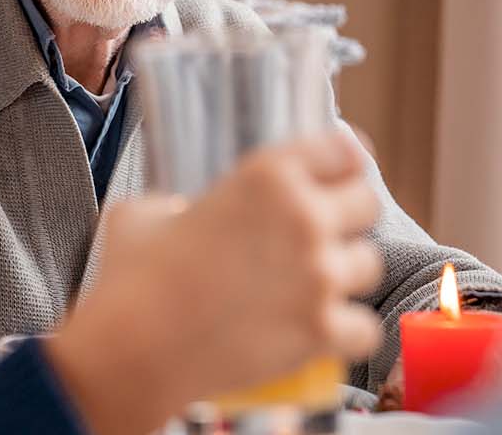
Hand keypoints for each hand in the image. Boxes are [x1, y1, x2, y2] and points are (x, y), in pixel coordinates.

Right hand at [46, 131, 384, 434]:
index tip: (337, 178)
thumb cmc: (132, 279)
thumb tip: (184, 213)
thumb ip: (182, 202)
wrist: (133, 350)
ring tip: (310, 289)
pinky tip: (321, 332)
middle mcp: (302, 217)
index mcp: (267, 174)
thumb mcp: (149, 211)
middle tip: (317, 238)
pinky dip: (347, 332)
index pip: (342, 150)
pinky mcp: (320, 330)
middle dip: (346, 219)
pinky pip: (365, 328)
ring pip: (369, 265)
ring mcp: (317, 275)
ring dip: (344, 276)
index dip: (341, 165)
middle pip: (367, 203)